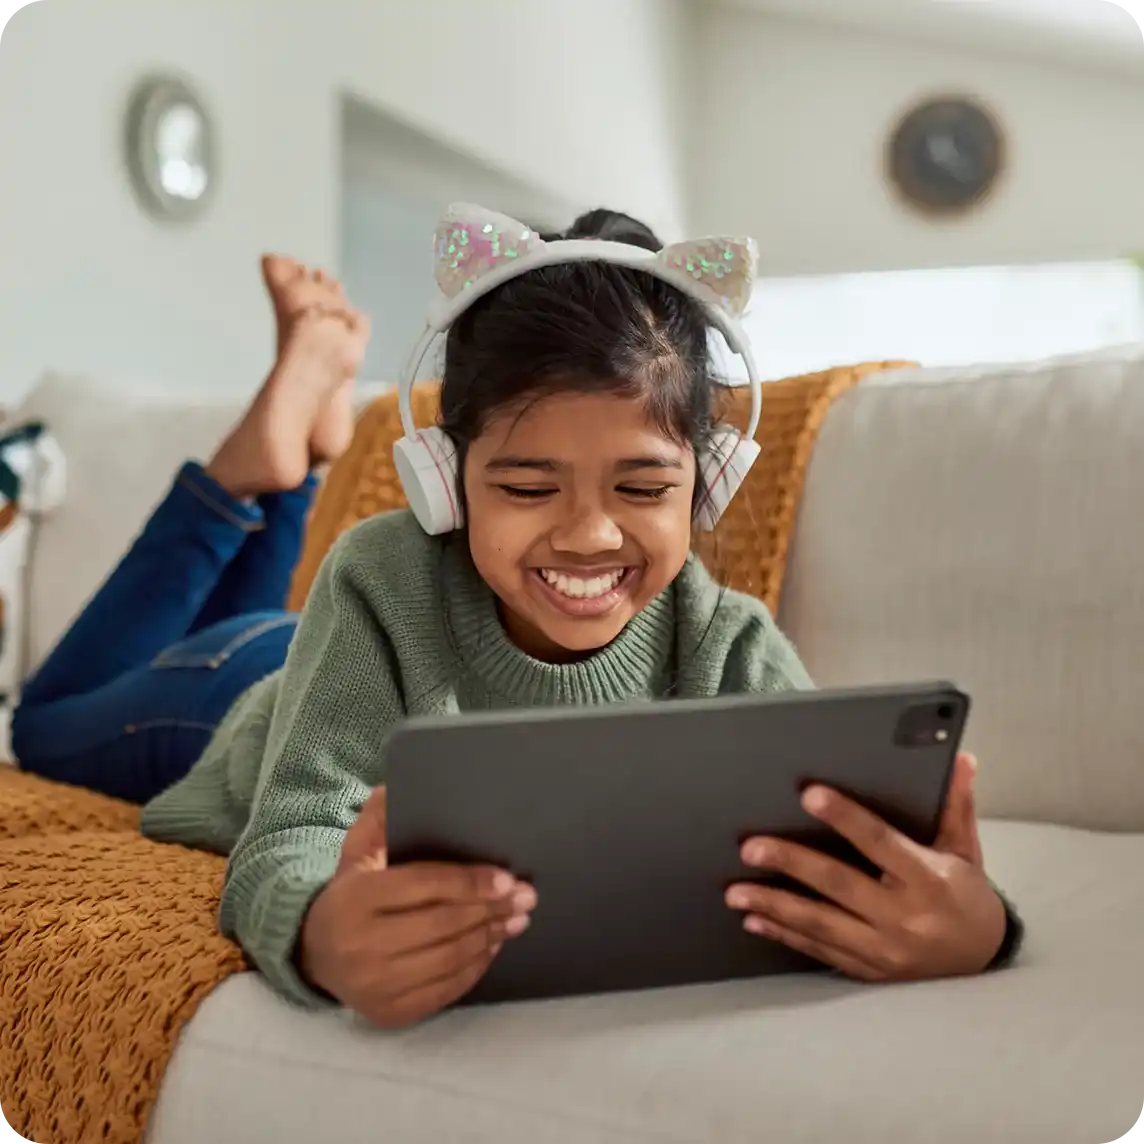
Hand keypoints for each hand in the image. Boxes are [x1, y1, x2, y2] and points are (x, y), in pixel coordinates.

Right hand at [300, 786, 537, 1026]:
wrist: (314, 953)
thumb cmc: (351, 893)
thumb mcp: (356, 850)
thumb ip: (379, 817)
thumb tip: (397, 786)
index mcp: (355, 897)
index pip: (425, 885)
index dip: (470, 881)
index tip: (506, 877)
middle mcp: (361, 945)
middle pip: (443, 924)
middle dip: (491, 909)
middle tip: (525, 896)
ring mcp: (374, 985)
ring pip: (449, 959)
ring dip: (489, 937)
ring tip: (515, 919)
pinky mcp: (388, 1013)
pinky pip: (444, 990)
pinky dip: (475, 967)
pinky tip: (492, 946)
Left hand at [726, 753, 1005, 981]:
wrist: (983, 962)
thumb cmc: (966, 895)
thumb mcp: (965, 850)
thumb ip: (955, 805)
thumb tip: (960, 758)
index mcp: (928, 880)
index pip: (880, 842)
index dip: (844, 817)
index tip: (808, 795)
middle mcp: (905, 917)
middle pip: (838, 885)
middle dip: (791, 864)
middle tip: (750, 848)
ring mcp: (886, 950)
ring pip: (821, 925)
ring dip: (774, 906)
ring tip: (735, 892)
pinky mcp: (870, 971)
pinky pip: (821, 952)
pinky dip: (785, 936)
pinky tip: (754, 921)